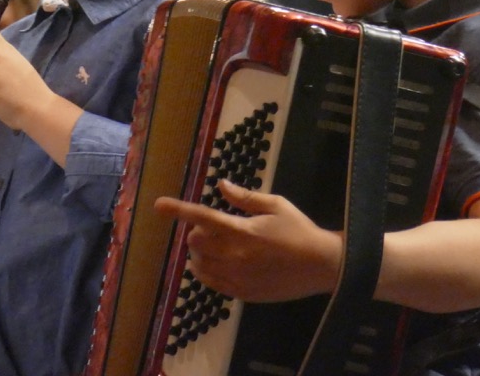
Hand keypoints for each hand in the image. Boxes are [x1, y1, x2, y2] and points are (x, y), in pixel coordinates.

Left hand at [154, 180, 341, 302]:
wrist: (320, 266)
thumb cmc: (299, 230)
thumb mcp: (276, 205)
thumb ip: (246, 198)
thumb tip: (221, 185)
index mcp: (243, 230)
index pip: (203, 217)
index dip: (178, 210)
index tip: (158, 205)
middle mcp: (235, 255)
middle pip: (194, 242)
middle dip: (197, 232)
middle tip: (214, 227)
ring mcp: (236, 277)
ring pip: (198, 265)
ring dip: (200, 252)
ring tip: (219, 246)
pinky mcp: (240, 293)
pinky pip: (210, 283)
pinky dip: (206, 271)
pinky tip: (220, 263)